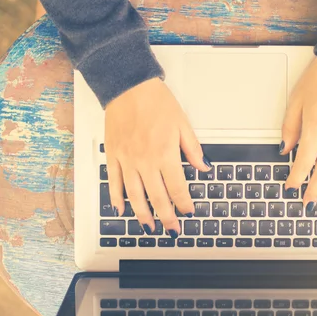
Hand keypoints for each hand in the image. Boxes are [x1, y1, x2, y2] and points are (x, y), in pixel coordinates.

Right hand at [104, 78, 210, 236]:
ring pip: (134, 195)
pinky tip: (121, 209)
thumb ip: (192, 149)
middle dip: (166, 217)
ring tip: (149, 227)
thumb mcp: (182, 123)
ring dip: (142, 214)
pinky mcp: (113, 155)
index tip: (188, 213)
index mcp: (165, 154)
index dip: (184, 204)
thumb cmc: (156, 102)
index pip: (177, 188)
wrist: (128, 86)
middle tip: (172, 229)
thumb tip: (203, 166)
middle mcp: (145, 161)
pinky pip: (113, 182)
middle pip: (157, 197)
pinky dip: (116, 198)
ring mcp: (126, 160)